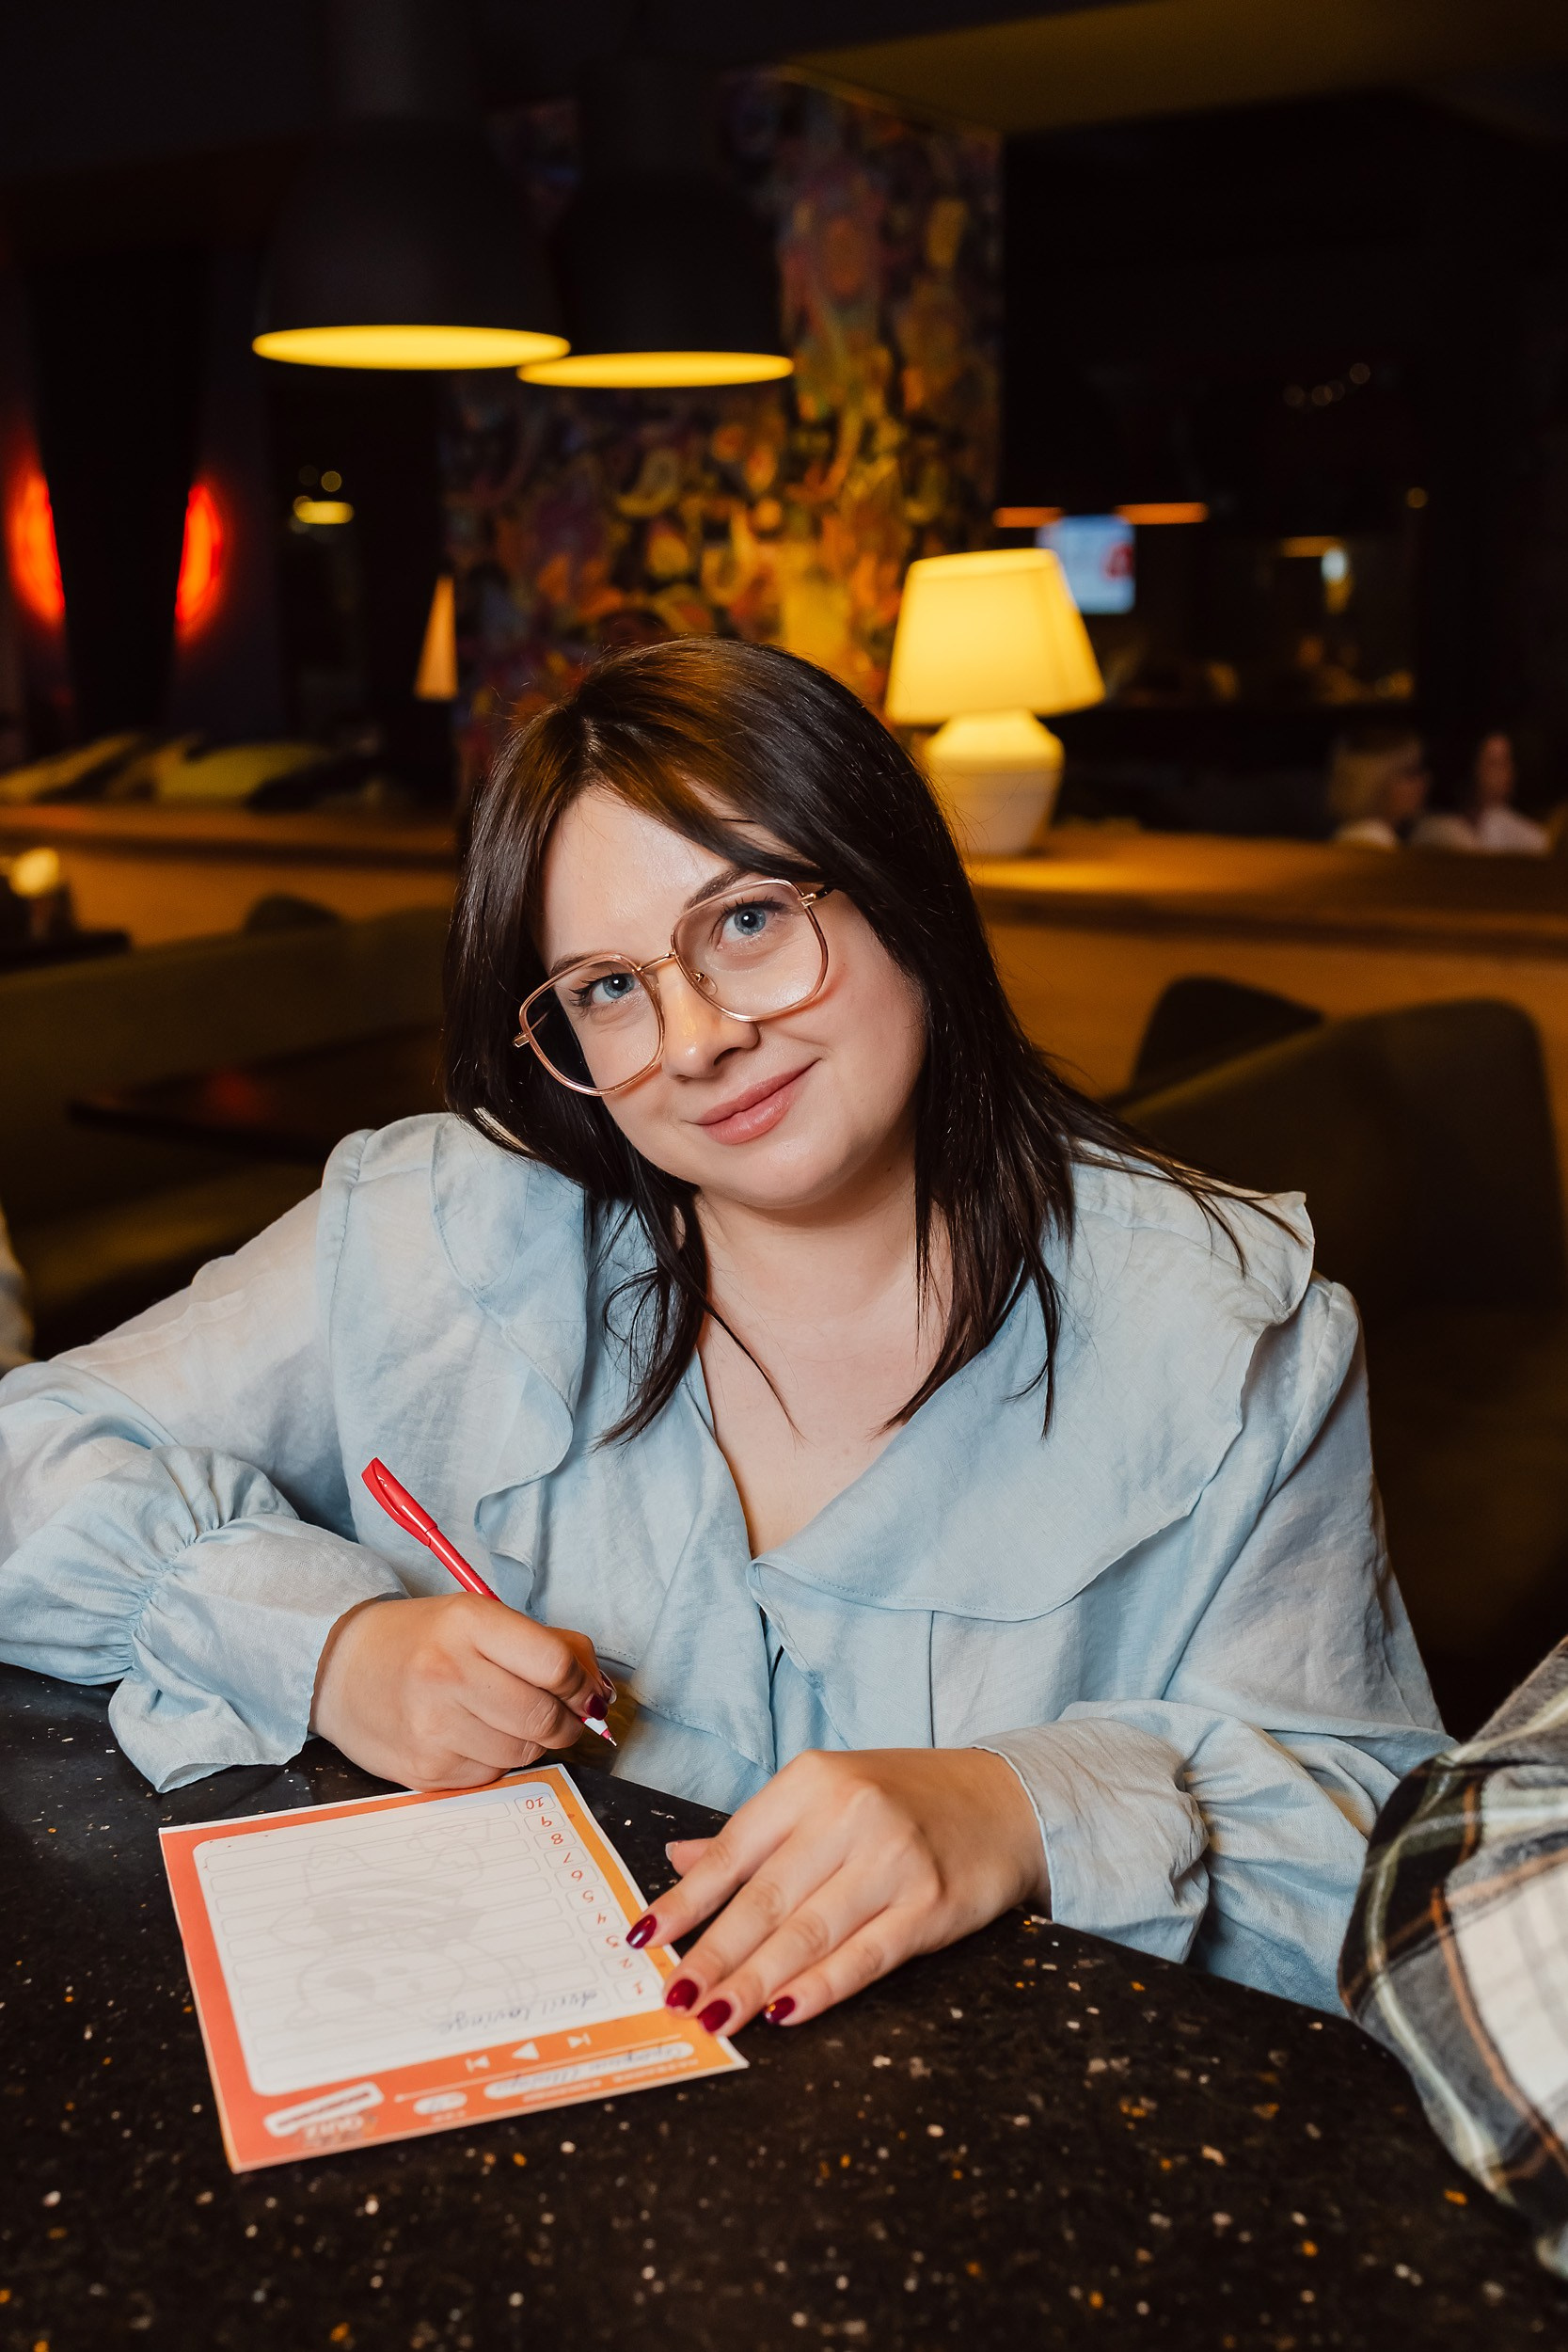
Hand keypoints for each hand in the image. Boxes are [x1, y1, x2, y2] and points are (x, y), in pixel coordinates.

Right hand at [311, 1593, 612, 1789]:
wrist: (340, 1669)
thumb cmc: (422, 1641)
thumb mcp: (480, 1619)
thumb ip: (547, 1647)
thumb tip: (600, 1692)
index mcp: (469, 1622)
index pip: (555, 1665)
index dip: (582, 1684)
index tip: (585, 1691)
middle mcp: (448, 1672)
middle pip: (544, 1717)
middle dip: (566, 1722)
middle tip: (560, 1715)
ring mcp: (434, 1726)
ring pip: (523, 1752)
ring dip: (529, 1742)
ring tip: (503, 1719)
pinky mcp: (426, 1770)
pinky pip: (491, 1775)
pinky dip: (494, 1760)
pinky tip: (470, 1736)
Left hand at [630, 1748, 1048, 2032]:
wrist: (1007, 1799)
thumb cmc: (906, 1799)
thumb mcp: (828, 1793)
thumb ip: (755, 1832)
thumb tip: (680, 1860)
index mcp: (813, 1780)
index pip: (734, 1851)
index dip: (685, 1902)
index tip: (643, 1940)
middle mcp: (849, 1814)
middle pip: (764, 1899)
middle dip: (711, 1956)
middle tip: (672, 1998)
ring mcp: (893, 1860)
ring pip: (807, 1933)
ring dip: (753, 1982)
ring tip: (712, 2016)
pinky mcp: (932, 1904)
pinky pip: (864, 1956)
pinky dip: (820, 1988)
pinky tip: (784, 2012)